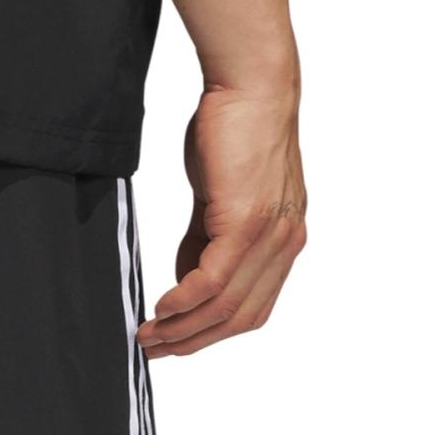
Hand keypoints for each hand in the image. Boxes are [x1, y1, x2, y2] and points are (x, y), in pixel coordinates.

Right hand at [139, 85, 305, 357]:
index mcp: (283, 240)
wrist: (252, 85)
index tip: (173, 342)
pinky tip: (161, 309)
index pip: (251, 308)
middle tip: (152, 350)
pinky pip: (213, 278)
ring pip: (226, 305)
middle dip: (193, 341)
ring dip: (183, 328)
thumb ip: (206, 242)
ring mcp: (269, 234)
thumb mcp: (219, 198)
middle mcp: (284, 243)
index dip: (211, 334)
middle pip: (239, 317)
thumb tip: (188, 281)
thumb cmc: (233, 131)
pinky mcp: (247, 220)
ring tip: (149, 336)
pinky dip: (185, 301)